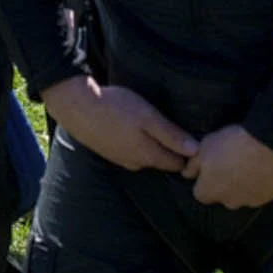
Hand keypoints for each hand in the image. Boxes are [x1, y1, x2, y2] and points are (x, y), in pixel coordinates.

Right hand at [41, 75, 196, 172]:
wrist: (76, 107)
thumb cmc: (115, 108)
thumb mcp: (148, 117)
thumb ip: (171, 135)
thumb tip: (196, 151)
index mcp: (149, 155)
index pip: (177, 164)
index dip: (188, 154)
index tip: (194, 138)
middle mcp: (136, 163)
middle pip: (162, 161)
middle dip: (172, 151)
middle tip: (179, 131)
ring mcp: (121, 159)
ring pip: (146, 157)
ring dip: (153, 146)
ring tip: (157, 129)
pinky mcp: (109, 152)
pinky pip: (131, 152)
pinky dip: (137, 144)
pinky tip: (135, 129)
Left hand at [183, 126, 272, 210]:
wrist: (271, 144)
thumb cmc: (233, 143)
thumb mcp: (205, 146)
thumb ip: (193, 164)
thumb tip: (187, 173)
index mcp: (209, 191)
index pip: (200, 193)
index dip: (204, 180)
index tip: (210, 166)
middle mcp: (229, 202)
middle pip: (222, 196)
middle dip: (225, 184)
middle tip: (231, 162)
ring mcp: (251, 201)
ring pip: (243, 195)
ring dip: (244, 184)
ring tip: (250, 163)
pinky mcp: (271, 196)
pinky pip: (262, 192)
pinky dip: (261, 182)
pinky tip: (264, 165)